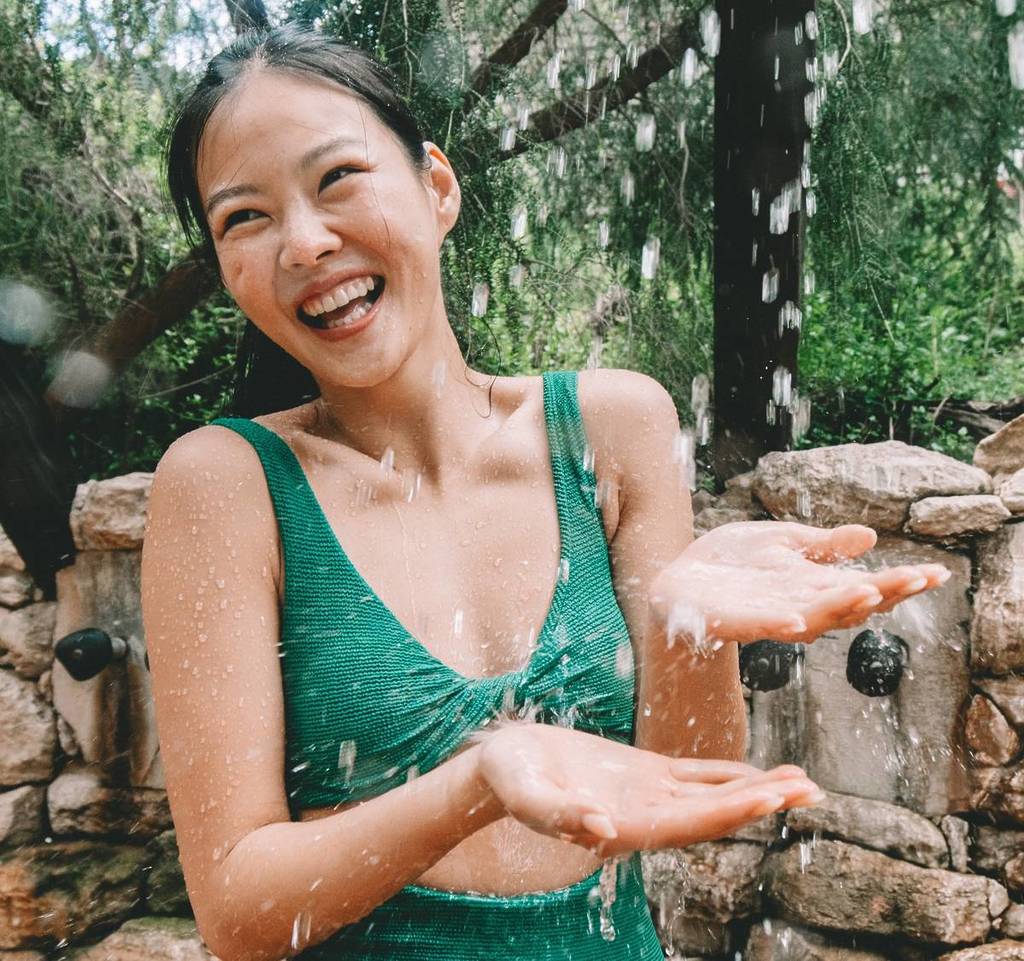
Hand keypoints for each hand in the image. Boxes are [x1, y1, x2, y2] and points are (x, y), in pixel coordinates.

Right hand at [476, 722, 822, 856]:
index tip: (774, 801)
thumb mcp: (528, 793)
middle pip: (716, 813)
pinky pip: (693, 775)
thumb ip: (561, 814)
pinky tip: (756, 769)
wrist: (502, 766)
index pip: (690, 823)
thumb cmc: (509, 780)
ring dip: (757, 789)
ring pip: (712, 795)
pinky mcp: (642, 773)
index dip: (732, 812)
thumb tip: (602, 830)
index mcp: (625, 826)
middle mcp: (646, 816)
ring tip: (803, 781)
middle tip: (812, 791)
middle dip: (763, 802)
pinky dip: (727, 773)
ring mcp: (648, 795)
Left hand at [648, 521, 950, 646]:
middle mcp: (799, 605)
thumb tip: (869, 536)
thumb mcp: (780, 543)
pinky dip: (782, 623)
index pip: (865, 584)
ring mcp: (769, 616)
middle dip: (885, 592)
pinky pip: (762, 626)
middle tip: (918, 580)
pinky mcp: (736, 622)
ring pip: (815, 617)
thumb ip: (821, 545)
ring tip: (872, 591)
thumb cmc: (730, 563)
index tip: (936, 573)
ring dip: (842, 607)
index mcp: (813, 585)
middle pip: (850, 603)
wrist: (677, 580)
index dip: (900, 581)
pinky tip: (800, 618)